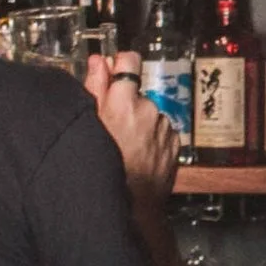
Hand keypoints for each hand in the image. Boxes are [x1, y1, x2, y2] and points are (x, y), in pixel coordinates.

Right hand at [86, 55, 181, 202]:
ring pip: (149, 113)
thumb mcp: (90, 124)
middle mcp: (150, 108)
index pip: (130, 61)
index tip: (114, 74)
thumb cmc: (105, 167)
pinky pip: (161, 130)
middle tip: (113, 127)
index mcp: (125, 100)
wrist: (133, 204)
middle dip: (126, 103)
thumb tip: (99, 61)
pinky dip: (152, 137)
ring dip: (140, 122)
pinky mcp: (175, 141)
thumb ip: (95, 88)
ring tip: (126, 146)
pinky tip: (140, 153)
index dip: (121, 66)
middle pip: (137, 93)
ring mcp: (165, 125)